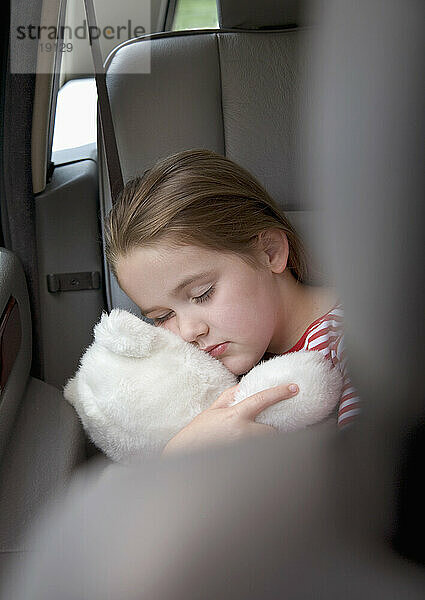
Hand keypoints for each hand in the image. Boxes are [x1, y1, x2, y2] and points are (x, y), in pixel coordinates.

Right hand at [161, 383, 298, 456]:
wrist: (184, 456)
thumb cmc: (197, 434)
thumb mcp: (212, 411)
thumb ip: (229, 397)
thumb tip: (243, 386)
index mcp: (235, 416)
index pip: (262, 399)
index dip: (280, 392)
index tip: (294, 388)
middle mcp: (242, 432)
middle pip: (271, 430)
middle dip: (268, 430)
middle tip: (259, 432)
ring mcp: (244, 448)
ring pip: (265, 444)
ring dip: (262, 443)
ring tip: (247, 444)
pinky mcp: (244, 461)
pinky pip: (259, 455)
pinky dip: (257, 452)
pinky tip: (246, 453)